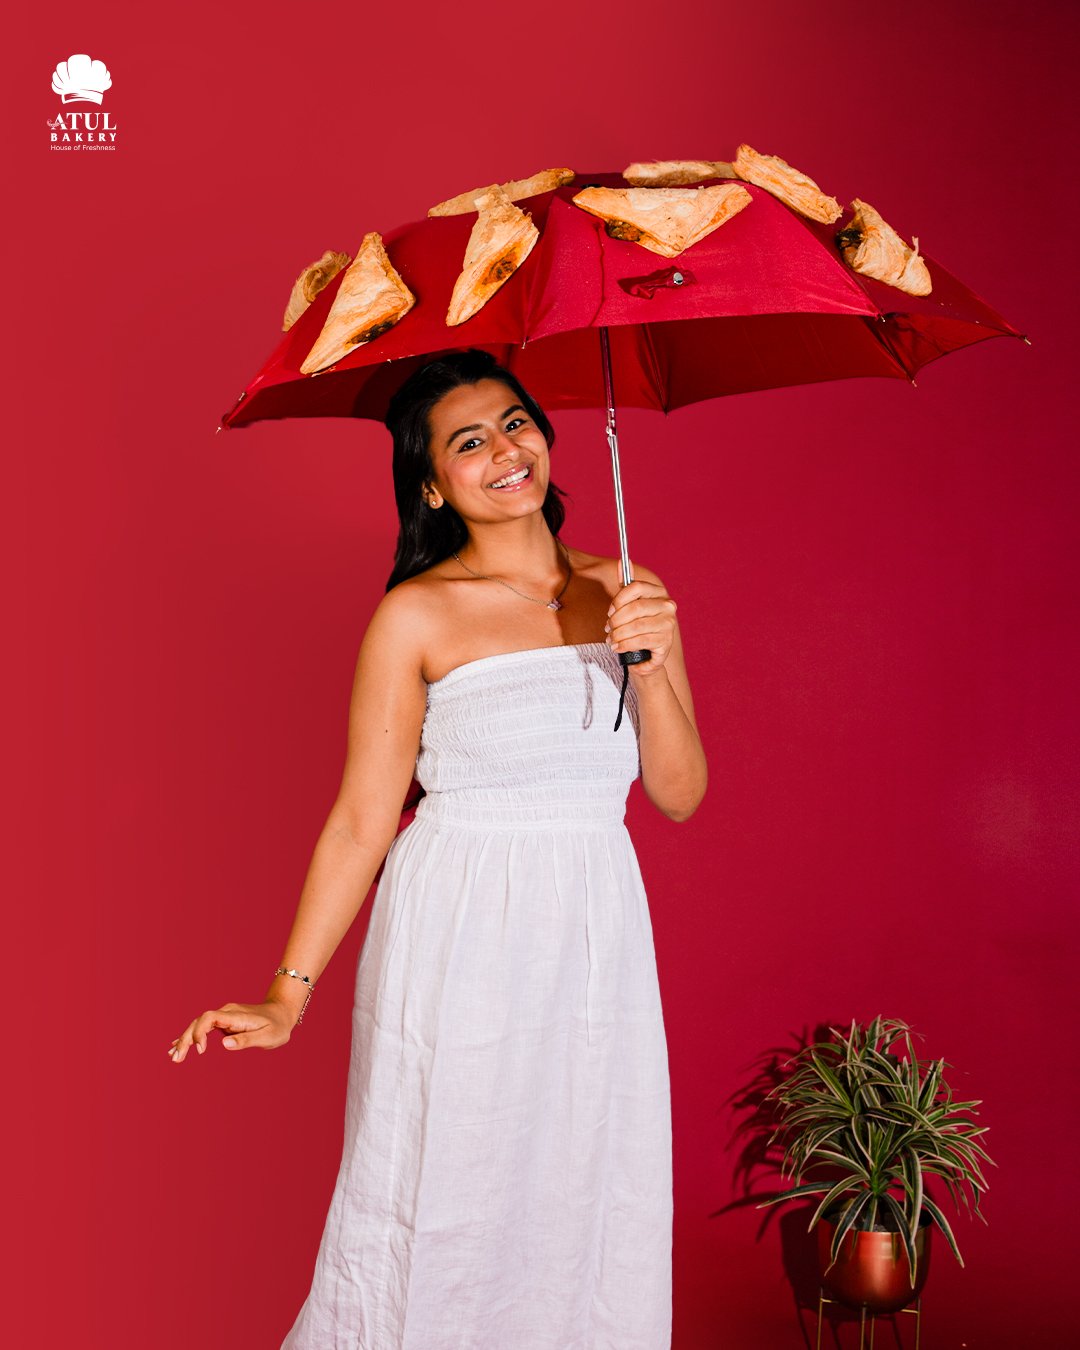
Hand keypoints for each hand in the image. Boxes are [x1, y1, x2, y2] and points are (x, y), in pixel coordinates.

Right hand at [167, 999, 294, 1062]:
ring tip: (173, 1056)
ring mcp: (225, 1017)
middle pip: (199, 1022)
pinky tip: (179, 1045)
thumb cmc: (277, 1026)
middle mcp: (227, 1013)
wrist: (283, 1013)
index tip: (201, 1050)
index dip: (200, 1032)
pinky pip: (204, 1028)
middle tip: (176, 1058)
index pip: (209, 1018)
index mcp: (235, 1015)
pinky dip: (192, 1037)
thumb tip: (224, 1045)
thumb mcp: (267, 1036)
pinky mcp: (224, 1022)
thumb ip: (246, 1040)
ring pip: (199, 1025)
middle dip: (186, 1039)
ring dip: (185, 1039)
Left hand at [605, 564, 676, 678]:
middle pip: (635, 608)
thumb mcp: (630, 605)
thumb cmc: (637, 626)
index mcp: (658, 592)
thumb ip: (625, 585)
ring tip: (611, 640)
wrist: (647, 655)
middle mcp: (667, 606)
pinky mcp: (666, 641)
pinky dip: (625, 645)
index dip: (618, 599)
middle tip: (608, 629)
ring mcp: (668, 624)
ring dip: (618, 635)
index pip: (636, 586)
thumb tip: (622, 562)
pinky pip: (640, 641)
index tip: (609, 612)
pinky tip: (618, 648)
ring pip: (636, 626)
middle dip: (616, 621)